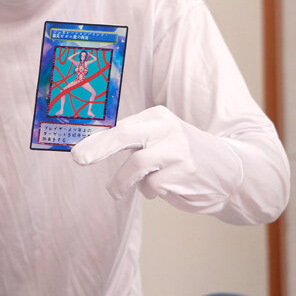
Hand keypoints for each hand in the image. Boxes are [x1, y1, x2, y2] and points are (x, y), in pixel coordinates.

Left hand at [71, 106, 242, 214]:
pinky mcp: (185, 173)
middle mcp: (167, 129)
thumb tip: (90, 147)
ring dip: (123, 182)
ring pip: (135, 167)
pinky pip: (152, 186)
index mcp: (157, 116)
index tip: (76, 153)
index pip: (120, 128)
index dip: (96, 141)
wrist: (232, 170)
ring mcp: (177, 151)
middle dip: (99, 147)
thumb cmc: (181, 153)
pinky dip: (149, 191)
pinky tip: (162, 188)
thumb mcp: (159, 136)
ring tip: (118, 190)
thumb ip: (132, 139)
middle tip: (79, 159)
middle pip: (124, 135)